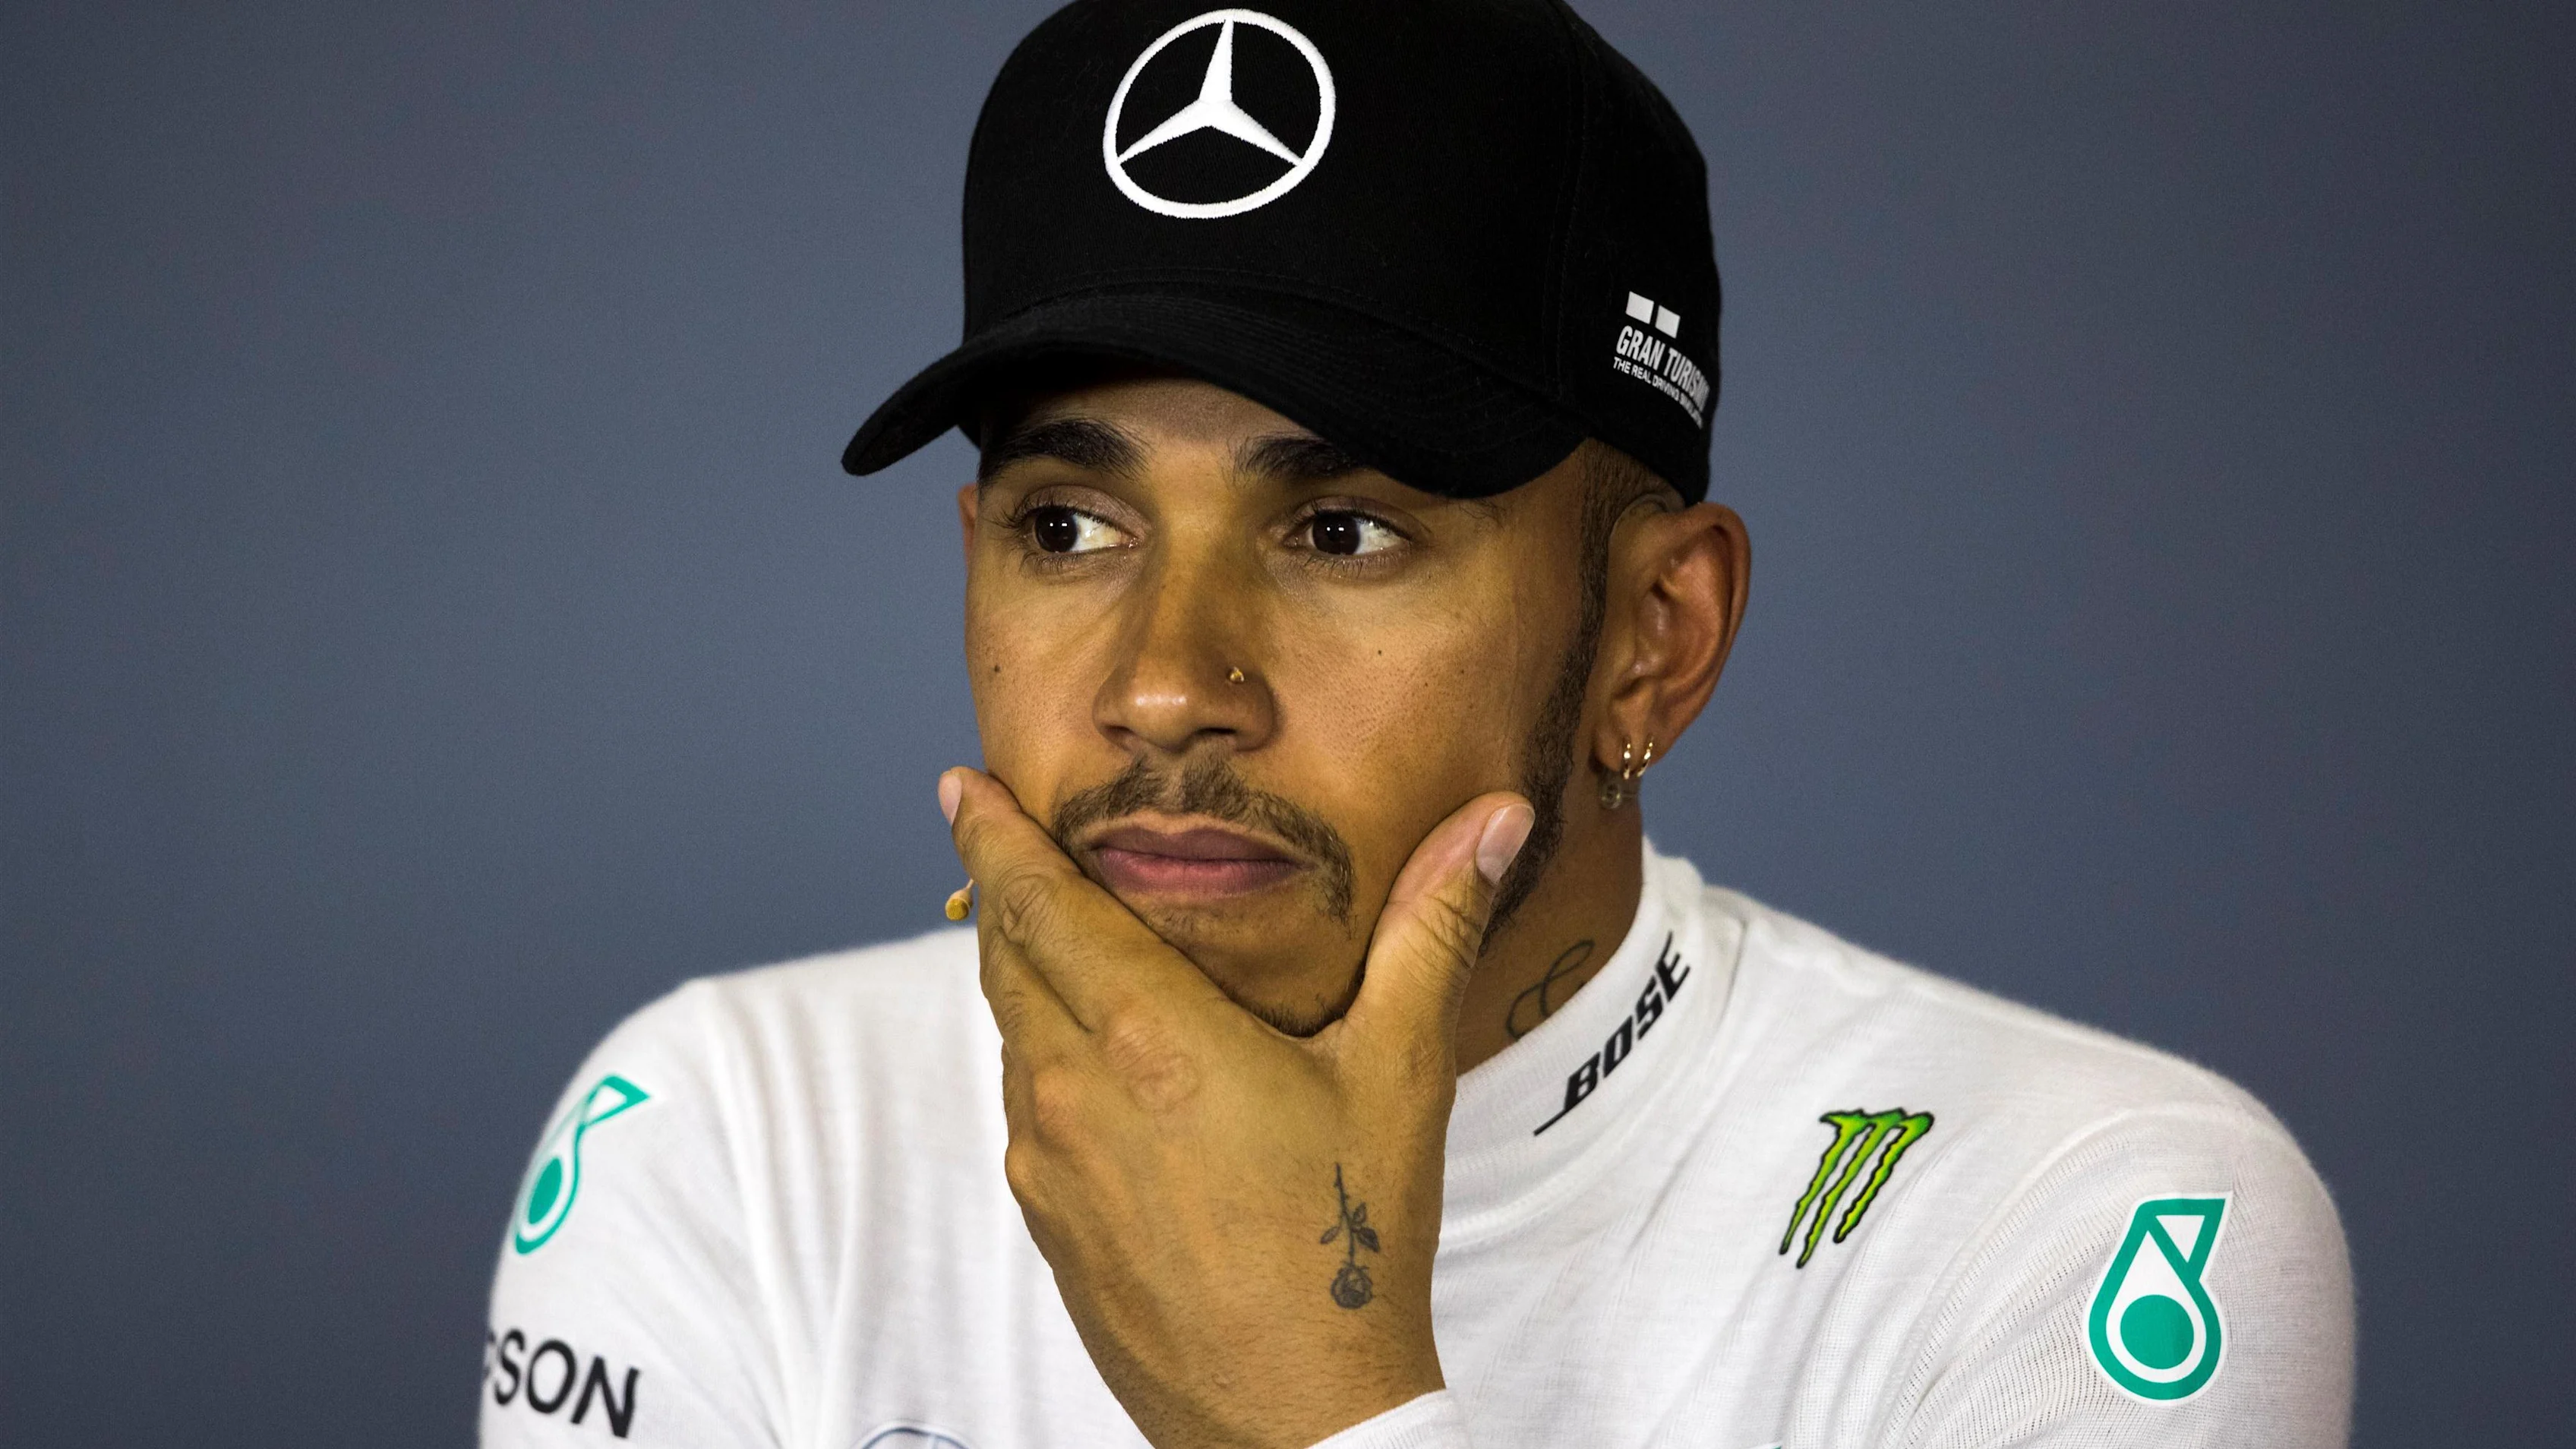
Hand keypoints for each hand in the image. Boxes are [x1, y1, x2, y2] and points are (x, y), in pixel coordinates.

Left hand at [941, 767, 1532, 1448]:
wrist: (1293, 1420)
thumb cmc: (1349, 1247)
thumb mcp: (1401, 1073)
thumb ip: (1435, 928)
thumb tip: (1489, 820)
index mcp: (1149, 1039)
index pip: (1036, 904)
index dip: (993, 835)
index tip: (963, 787)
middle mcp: (1073, 1092)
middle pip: (1004, 958)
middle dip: (1002, 890)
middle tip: (1004, 836)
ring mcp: (1047, 1163)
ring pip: (1011, 1033)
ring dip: (1025, 975)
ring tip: (1061, 939)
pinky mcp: (1047, 1221)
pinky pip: (1027, 1106)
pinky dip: (1044, 1055)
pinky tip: (1100, 1062)